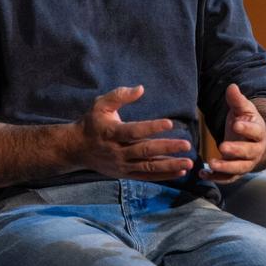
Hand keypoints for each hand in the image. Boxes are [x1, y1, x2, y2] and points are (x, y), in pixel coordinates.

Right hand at [77, 85, 191, 179]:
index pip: (134, 131)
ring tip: (188, 163)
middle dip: (167, 148)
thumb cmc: (92, 123)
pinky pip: (146, 176)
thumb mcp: (100, 105)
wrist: (76, 148)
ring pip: (148, 166)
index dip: (152, 127)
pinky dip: (163, 176)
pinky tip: (179, 172)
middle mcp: (117, 150)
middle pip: (145, 150)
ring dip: (169, 165)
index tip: (170, 123)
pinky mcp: (125, 173)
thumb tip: (141, 89)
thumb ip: (119, 96)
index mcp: (111, 132)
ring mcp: (121, 164)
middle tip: (186, 145)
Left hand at [201, 84, 265, 183]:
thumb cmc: (245, 121)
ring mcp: (247, 162)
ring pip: (239, 168)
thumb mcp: (242, 109)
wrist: (251, 139)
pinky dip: (216, 177)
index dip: (246, 128)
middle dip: (236, 150)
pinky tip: (202, 174)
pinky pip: (228, 177)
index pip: (255, 130)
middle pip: (248, 152)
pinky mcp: (236, 171)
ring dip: (226, 168)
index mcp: (258, 131)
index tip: (236, 124)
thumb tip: (232, 87)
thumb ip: (237, 100)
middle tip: (222, 147)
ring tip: (211, 164)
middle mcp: (255, 149)